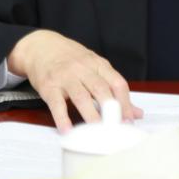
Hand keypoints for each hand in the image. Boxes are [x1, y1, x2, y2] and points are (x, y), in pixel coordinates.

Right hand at [8, 30, 142, 131]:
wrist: (41, 46)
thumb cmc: (71, 59)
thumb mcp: (95, 66)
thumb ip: (114, 88)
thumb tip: (136, 112)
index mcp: (98, 64)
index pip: (117, 83)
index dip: (125, 103)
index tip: (130, 120)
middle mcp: (83, 69)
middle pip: (101, 90)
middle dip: (111, 110)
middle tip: (117, 129)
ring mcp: (65, 77)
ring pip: (81, 97)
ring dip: (91, 116)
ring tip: (98, 133)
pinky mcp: (49, 86)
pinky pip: (57, 104)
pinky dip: (62, 118)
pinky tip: (67, 130)